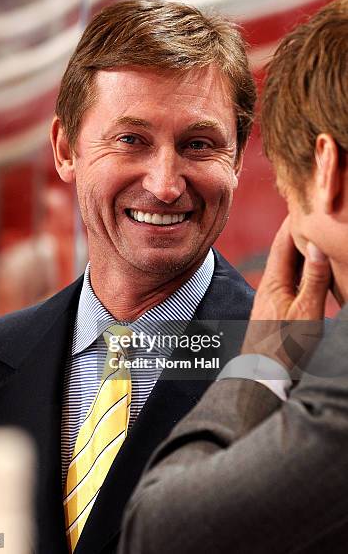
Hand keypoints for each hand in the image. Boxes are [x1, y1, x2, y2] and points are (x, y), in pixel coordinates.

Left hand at [241, 217, 330, 371]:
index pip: (284, 241)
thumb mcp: (306, 314)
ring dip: (301, 249)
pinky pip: (289, 279)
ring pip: (288, 265)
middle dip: (299, 231)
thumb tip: (316, 247)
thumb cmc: (284, 349)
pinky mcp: (275, 309)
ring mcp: (271, 297)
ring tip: (315, 235)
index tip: (305, 203)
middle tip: (313, 213)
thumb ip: (313, 280)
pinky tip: (310, 271)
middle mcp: (269, 285)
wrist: (262, 376)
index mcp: (274, 282)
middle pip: (285, 250)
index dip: (295, 221)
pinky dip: (301, 268)